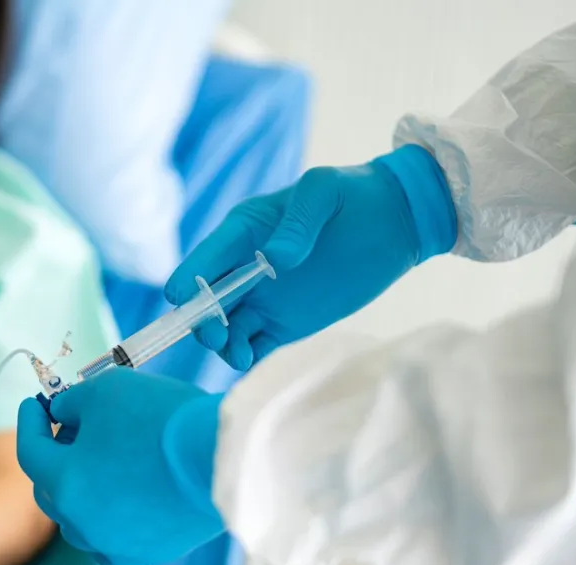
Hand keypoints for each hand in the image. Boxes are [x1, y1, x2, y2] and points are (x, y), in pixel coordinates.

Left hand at [17, 368, 224, 564]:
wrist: (221, 455)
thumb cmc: (159, 419)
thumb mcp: (104, 390)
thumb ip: (72, 403)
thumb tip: (62, 414)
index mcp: (63, 483)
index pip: (31, 451)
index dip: (30, 422)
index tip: (35, 404)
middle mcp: (82, 522)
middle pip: (51, 489)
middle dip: (55, 455)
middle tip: (71, 428)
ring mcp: (114, 543)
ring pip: (80, 520)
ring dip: (80, 491)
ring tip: (99, 463)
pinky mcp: (148, 552)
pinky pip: (114, 543)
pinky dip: (109, 522)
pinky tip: (118, 502)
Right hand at [166, 145, 454, 369]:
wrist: (394, 222)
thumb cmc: (353, 194)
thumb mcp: (323, 191)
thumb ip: (298, 221)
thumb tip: (276, 259)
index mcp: (241, 233)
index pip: (204, 259)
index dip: (188, 279)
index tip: (181, 299)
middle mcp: (243, 269)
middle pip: (206, 301)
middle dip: (202, 320)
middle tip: (216, 336)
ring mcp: (261, 300)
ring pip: (227, 329)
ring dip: (223, 344)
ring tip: (240, 355)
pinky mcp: (284, 325)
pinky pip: (255, 346)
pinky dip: (246, 357)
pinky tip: (250, 362)